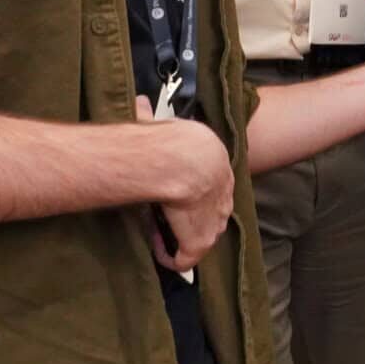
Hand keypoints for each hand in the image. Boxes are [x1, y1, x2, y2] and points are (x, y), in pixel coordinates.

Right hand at [135, 94, 235, 271]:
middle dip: (189, 217)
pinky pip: (188, 257)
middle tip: (163, 218)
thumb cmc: (164, 137)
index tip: (168, 194)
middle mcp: (224, 190)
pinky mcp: (202, 239)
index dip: (189, 191)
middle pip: (212, 209)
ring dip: (181, 237)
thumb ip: (150, 117)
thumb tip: (141, 104)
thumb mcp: (159, 121)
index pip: (211, 181)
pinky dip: (173, 259)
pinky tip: (159, 254)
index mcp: (215, 159)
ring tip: (159, 236)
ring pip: (202, 233)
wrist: (177, 160)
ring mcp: (215, 217)